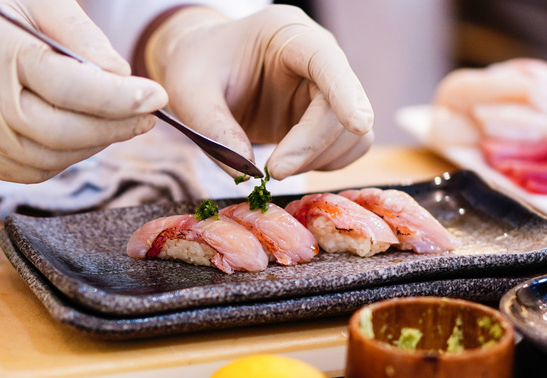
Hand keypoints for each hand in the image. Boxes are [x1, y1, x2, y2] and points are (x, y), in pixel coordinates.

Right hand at [0, 0, 167, 181]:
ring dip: (93, 145)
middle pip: (63, 132)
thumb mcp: (37, 2)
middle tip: (146, 116)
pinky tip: (78, 136)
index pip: (70, 87)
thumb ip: (83, 38)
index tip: (156, 97)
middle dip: (115, 127)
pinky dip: (64, 158)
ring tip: (115, 123)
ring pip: (51, 159)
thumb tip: (124, 80)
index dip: (119, 98)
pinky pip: (31, 171)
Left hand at [143, 4, 374, 179]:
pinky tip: (290, 165)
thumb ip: (214, 129)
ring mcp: (326, 87)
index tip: (357, 124)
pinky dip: (322, 164)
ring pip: (350, 133)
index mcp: (285, 34)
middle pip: (341, 107)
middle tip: (273, 173)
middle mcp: (317, 57)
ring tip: (272, 168)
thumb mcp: (189, 92)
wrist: (201, 67)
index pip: (327, 60)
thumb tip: (248, 173)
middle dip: (310, 146)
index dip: (345, 92)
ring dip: (317, 160)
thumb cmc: (196, 67)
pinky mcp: (325, 116)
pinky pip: (345, 147)